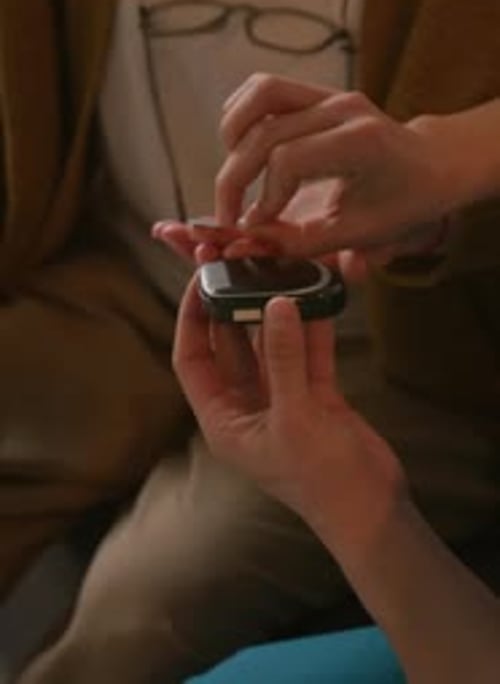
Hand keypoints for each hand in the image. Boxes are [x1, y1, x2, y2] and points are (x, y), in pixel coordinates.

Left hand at [174, 278, 405, 557]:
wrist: (372, 510)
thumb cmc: (322, 479)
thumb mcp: (296, 417)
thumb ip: (285, 358)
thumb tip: (277, 304)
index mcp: (223, 420)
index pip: (192, 359)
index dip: (192, 319)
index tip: (201, 281)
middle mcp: (246, 406)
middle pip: (230, 345)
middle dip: (233, 306)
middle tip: (239, 266)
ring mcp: (282, 399)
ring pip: (271, 345)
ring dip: (276, 313)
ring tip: (278, 273)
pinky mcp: (315, 396)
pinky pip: (307, 352)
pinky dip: (312, 328)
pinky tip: (317, 296)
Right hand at [215, 73, 456, 254]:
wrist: (434, 164)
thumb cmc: (406, 201)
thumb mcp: (360, 233)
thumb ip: (301, 240)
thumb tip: (245, 241)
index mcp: (361, 141)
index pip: (287, 160)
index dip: (265, 198)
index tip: (259, 226)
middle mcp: (342, 108)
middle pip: (264, 131)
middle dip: (235, 177)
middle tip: (228, 214)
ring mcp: (329, 94)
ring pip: (259, 94)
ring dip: (233, 134)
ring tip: (233, 174)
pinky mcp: (317, 92)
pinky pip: (264, 89)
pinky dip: (243, 116)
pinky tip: (243, 149)